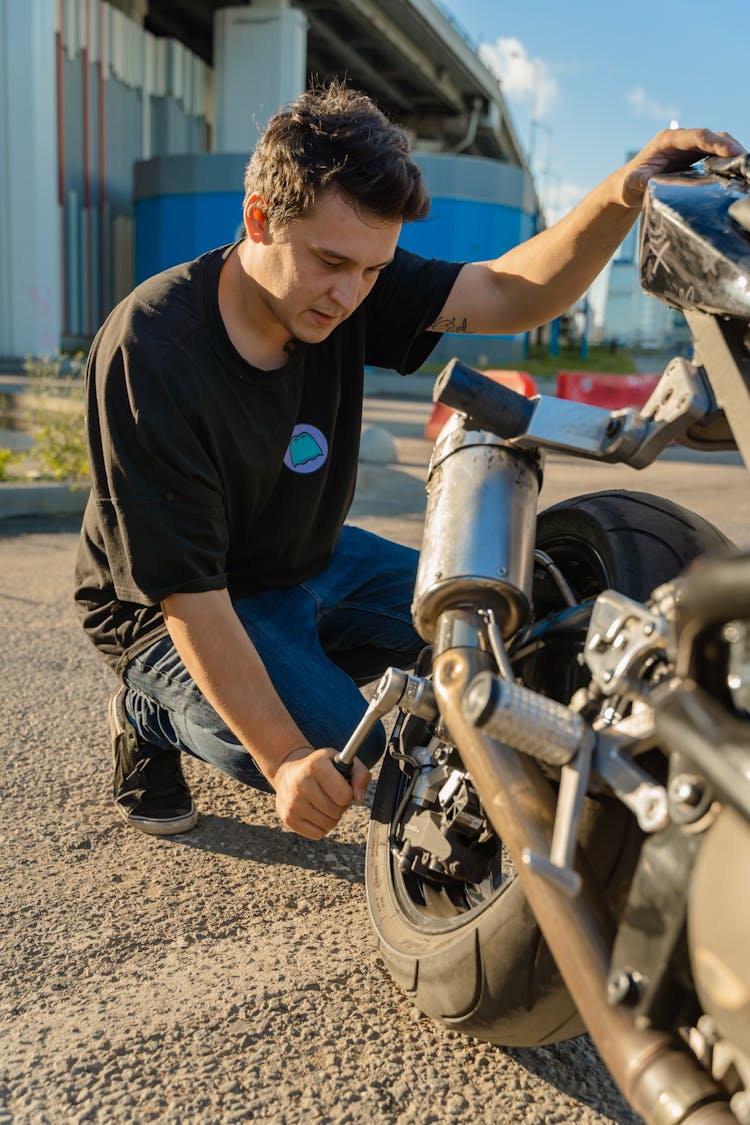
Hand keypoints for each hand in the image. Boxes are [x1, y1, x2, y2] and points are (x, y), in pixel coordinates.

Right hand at [271, 745, 371, 838]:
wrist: (287, 771)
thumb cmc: (321, 766)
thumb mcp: (341, 760)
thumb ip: (360, 774)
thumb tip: (359, 799)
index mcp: (316, 766)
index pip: (345, 796)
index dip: (348, 793)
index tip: (341, 786)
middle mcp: (301, 784)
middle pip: (337, 811)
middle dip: (340, 805)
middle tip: (332, 795)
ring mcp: (293, 803)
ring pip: (329, 825)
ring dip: (332, 816)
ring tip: (323, 803)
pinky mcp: (288, 818)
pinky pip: (318, 834)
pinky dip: (321, 826)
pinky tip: (314, 812)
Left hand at [620, 127, 745, 206]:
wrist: (628, 187)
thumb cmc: (628, 184)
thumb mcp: (631, 184)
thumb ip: (638, 181)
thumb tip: (646, 181)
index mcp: (667, 140)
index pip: (698, 136)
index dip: (716, 143)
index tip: (732, 152)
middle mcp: (680, 140)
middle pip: (711, 137)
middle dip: (730, 146)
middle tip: (745, 160)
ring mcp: (687, 148)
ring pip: (716, 144)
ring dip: (731, 152)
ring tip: (745, 165)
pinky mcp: (692, 157)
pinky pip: (714, 154)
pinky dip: (726, 160)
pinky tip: (736, 170)